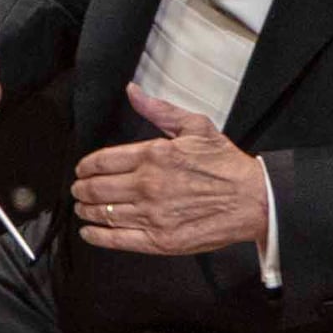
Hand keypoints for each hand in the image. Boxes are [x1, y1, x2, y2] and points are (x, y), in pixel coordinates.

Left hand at [72, 87, 271, 255]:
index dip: (85, 167)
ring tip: (82, 207)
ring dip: (85, 209)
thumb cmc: (226, 165)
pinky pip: (117, 239)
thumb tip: (133, 92)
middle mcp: (148, 185)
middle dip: (81, 188)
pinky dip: (97, 236)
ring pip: (103, 213)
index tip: (81, 170)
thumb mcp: (196, 126)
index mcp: (153, 156)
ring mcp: (152, 215)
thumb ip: (159, 110)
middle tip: (78, 189)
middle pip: (96, 188)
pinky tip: (89, 231)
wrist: (254, 199)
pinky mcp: (160, 240)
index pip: (102, 161)